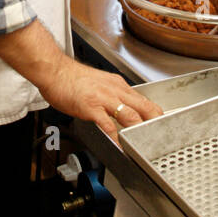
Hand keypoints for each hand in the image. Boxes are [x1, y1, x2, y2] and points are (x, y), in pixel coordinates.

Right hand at [39, 56, 162, 138]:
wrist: (54, 70)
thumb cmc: (72, 78)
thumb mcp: (100, 83)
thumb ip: (111, 94)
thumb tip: (120, 106)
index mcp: (118, 85)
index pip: (143, 99)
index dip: (154, 113)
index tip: (160, 124)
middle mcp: (115, 90)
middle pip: (143, 107)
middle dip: (155, 122)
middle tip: (162, 135)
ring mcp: (104, 98)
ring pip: (130, 115)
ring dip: (139, 130)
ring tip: (145, 143)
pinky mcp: (91, 107)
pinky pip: (108, 124)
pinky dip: (116, 137)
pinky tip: (120, 145)